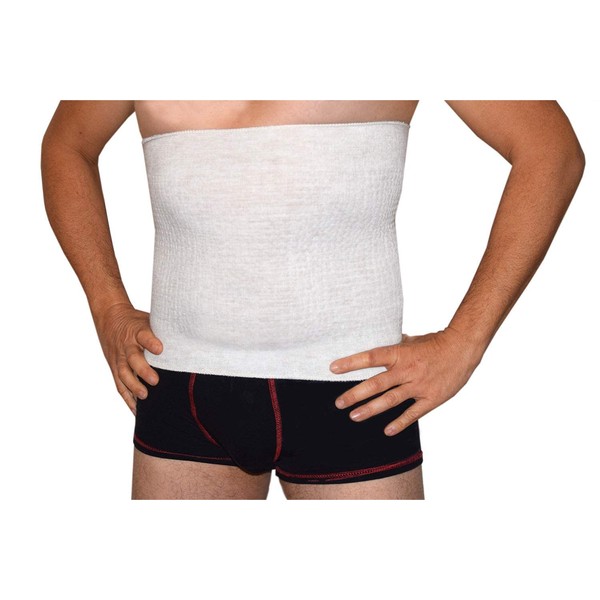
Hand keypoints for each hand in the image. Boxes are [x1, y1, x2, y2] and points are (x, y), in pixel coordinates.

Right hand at [92, 302, 162, 414]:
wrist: (110, 317)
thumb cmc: (136, 321)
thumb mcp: (149, 319)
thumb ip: (163, 330)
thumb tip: (189, 337)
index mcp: (137, 331)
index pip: (144, 336)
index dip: (151, 343)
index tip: (160, 349)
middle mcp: (126, 345)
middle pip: (132, 358)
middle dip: (142, 370)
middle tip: (155, 380)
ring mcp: (119, 358)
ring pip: (123, 373)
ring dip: (133, 386)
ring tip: (144, 396)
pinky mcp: (114, 367)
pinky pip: (119, 384)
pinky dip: (127, 397)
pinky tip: (136, 409)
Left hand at [329, 328, 482, 434]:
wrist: (463, 348)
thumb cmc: (435, 342)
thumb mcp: (412, 341)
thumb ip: (394, 347)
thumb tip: (378, 344)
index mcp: (400, 353)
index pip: (371, 357)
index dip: (351, 363)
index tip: (333, 368)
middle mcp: (407, 370)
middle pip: (377, 384)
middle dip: (356, 394)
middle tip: (338, 402)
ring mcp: (419, 385)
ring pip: (391, 400)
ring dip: (371, 409)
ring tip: (354, 416)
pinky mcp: (432, 398)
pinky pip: (414, 413)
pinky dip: (400, 423)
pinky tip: (387, 431)